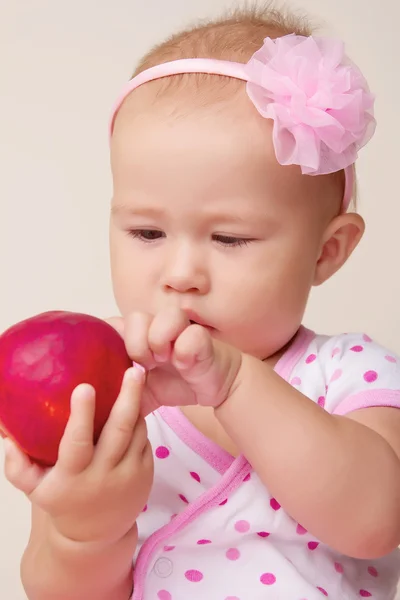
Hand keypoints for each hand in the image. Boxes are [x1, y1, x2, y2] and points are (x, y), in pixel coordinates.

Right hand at [3, 365, 152, 545]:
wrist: (95, 536)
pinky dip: (139, 423)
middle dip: (129, 397)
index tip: (85, 387)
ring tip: (133, 382)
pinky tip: (133, 412)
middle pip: (120, 429)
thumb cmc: (61, 500)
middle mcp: (104, 474)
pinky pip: (145, 440)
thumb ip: (17, 463)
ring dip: (135, 406)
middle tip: (133, 371)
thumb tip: (6, 434)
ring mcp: (129, 475)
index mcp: (74, 475)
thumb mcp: (34, 487)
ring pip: (137, 431)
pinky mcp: (146, 474)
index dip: (82, 415)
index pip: (78, 442)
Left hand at [108, 308, 242, 414]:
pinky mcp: (202, 337)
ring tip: (165, 361)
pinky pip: (191, 334)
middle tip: (146, 366)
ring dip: (160, 342)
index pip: (113, 324)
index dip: (110, 340)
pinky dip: (184, 352)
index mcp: (139, 336)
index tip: (114, 363)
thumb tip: (93, 414)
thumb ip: (119, 397)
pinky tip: (185, 366)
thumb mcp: (141, 394)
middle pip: (135, 318)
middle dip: (137, 345)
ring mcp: (181, 329)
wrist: (214, 385)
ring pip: (164, 316)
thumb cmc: (175, 384)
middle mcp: (157, 327)